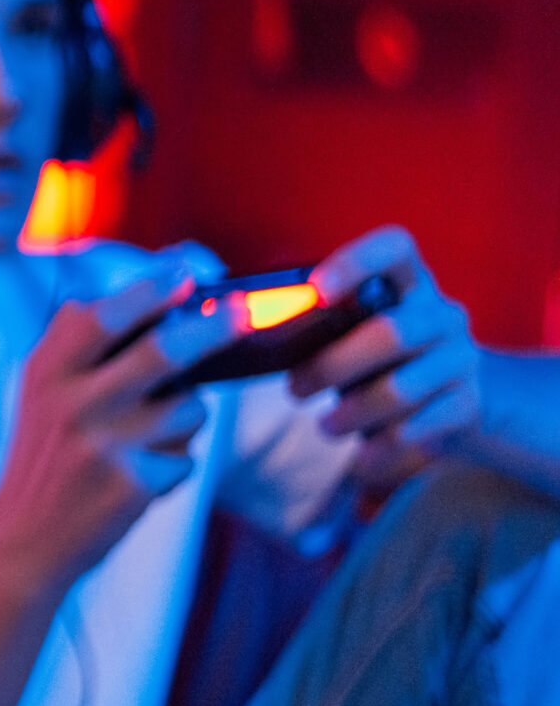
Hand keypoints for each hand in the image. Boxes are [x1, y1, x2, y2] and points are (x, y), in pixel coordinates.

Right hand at [0, 260, 240, 587]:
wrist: (24, 537)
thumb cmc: (44, 454)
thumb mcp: (39, 389)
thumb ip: (75, 340)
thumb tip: (146, 291)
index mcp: (47, 371)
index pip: (103, 315)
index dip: (149, 290)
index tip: (184, 272)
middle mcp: (73, 403)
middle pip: (164, 352)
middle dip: (213, 328)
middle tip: (244, 313)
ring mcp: (105, 445)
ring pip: (188, 410)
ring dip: (186, 419)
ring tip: (150, 436)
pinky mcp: (132, 484)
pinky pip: (185, 459)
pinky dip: (173, 465)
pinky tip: (140, 477)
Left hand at [295, 226, 482, 491]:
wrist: (456, 397)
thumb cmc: (380, 357)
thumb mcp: (355, 330)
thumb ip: (319, 325)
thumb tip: (236, 333)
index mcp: (409, 281)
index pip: (395, 248)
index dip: (356, 262)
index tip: (315, 292)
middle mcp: (443, 313)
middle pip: (392, 333)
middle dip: (334, 366)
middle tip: (295, 390)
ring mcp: (462, 358)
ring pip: (403, 389)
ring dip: (354, 413)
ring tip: (325, 428)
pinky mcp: (468, 403)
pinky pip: (422, 427)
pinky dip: (383, 445)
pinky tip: (361, 458)